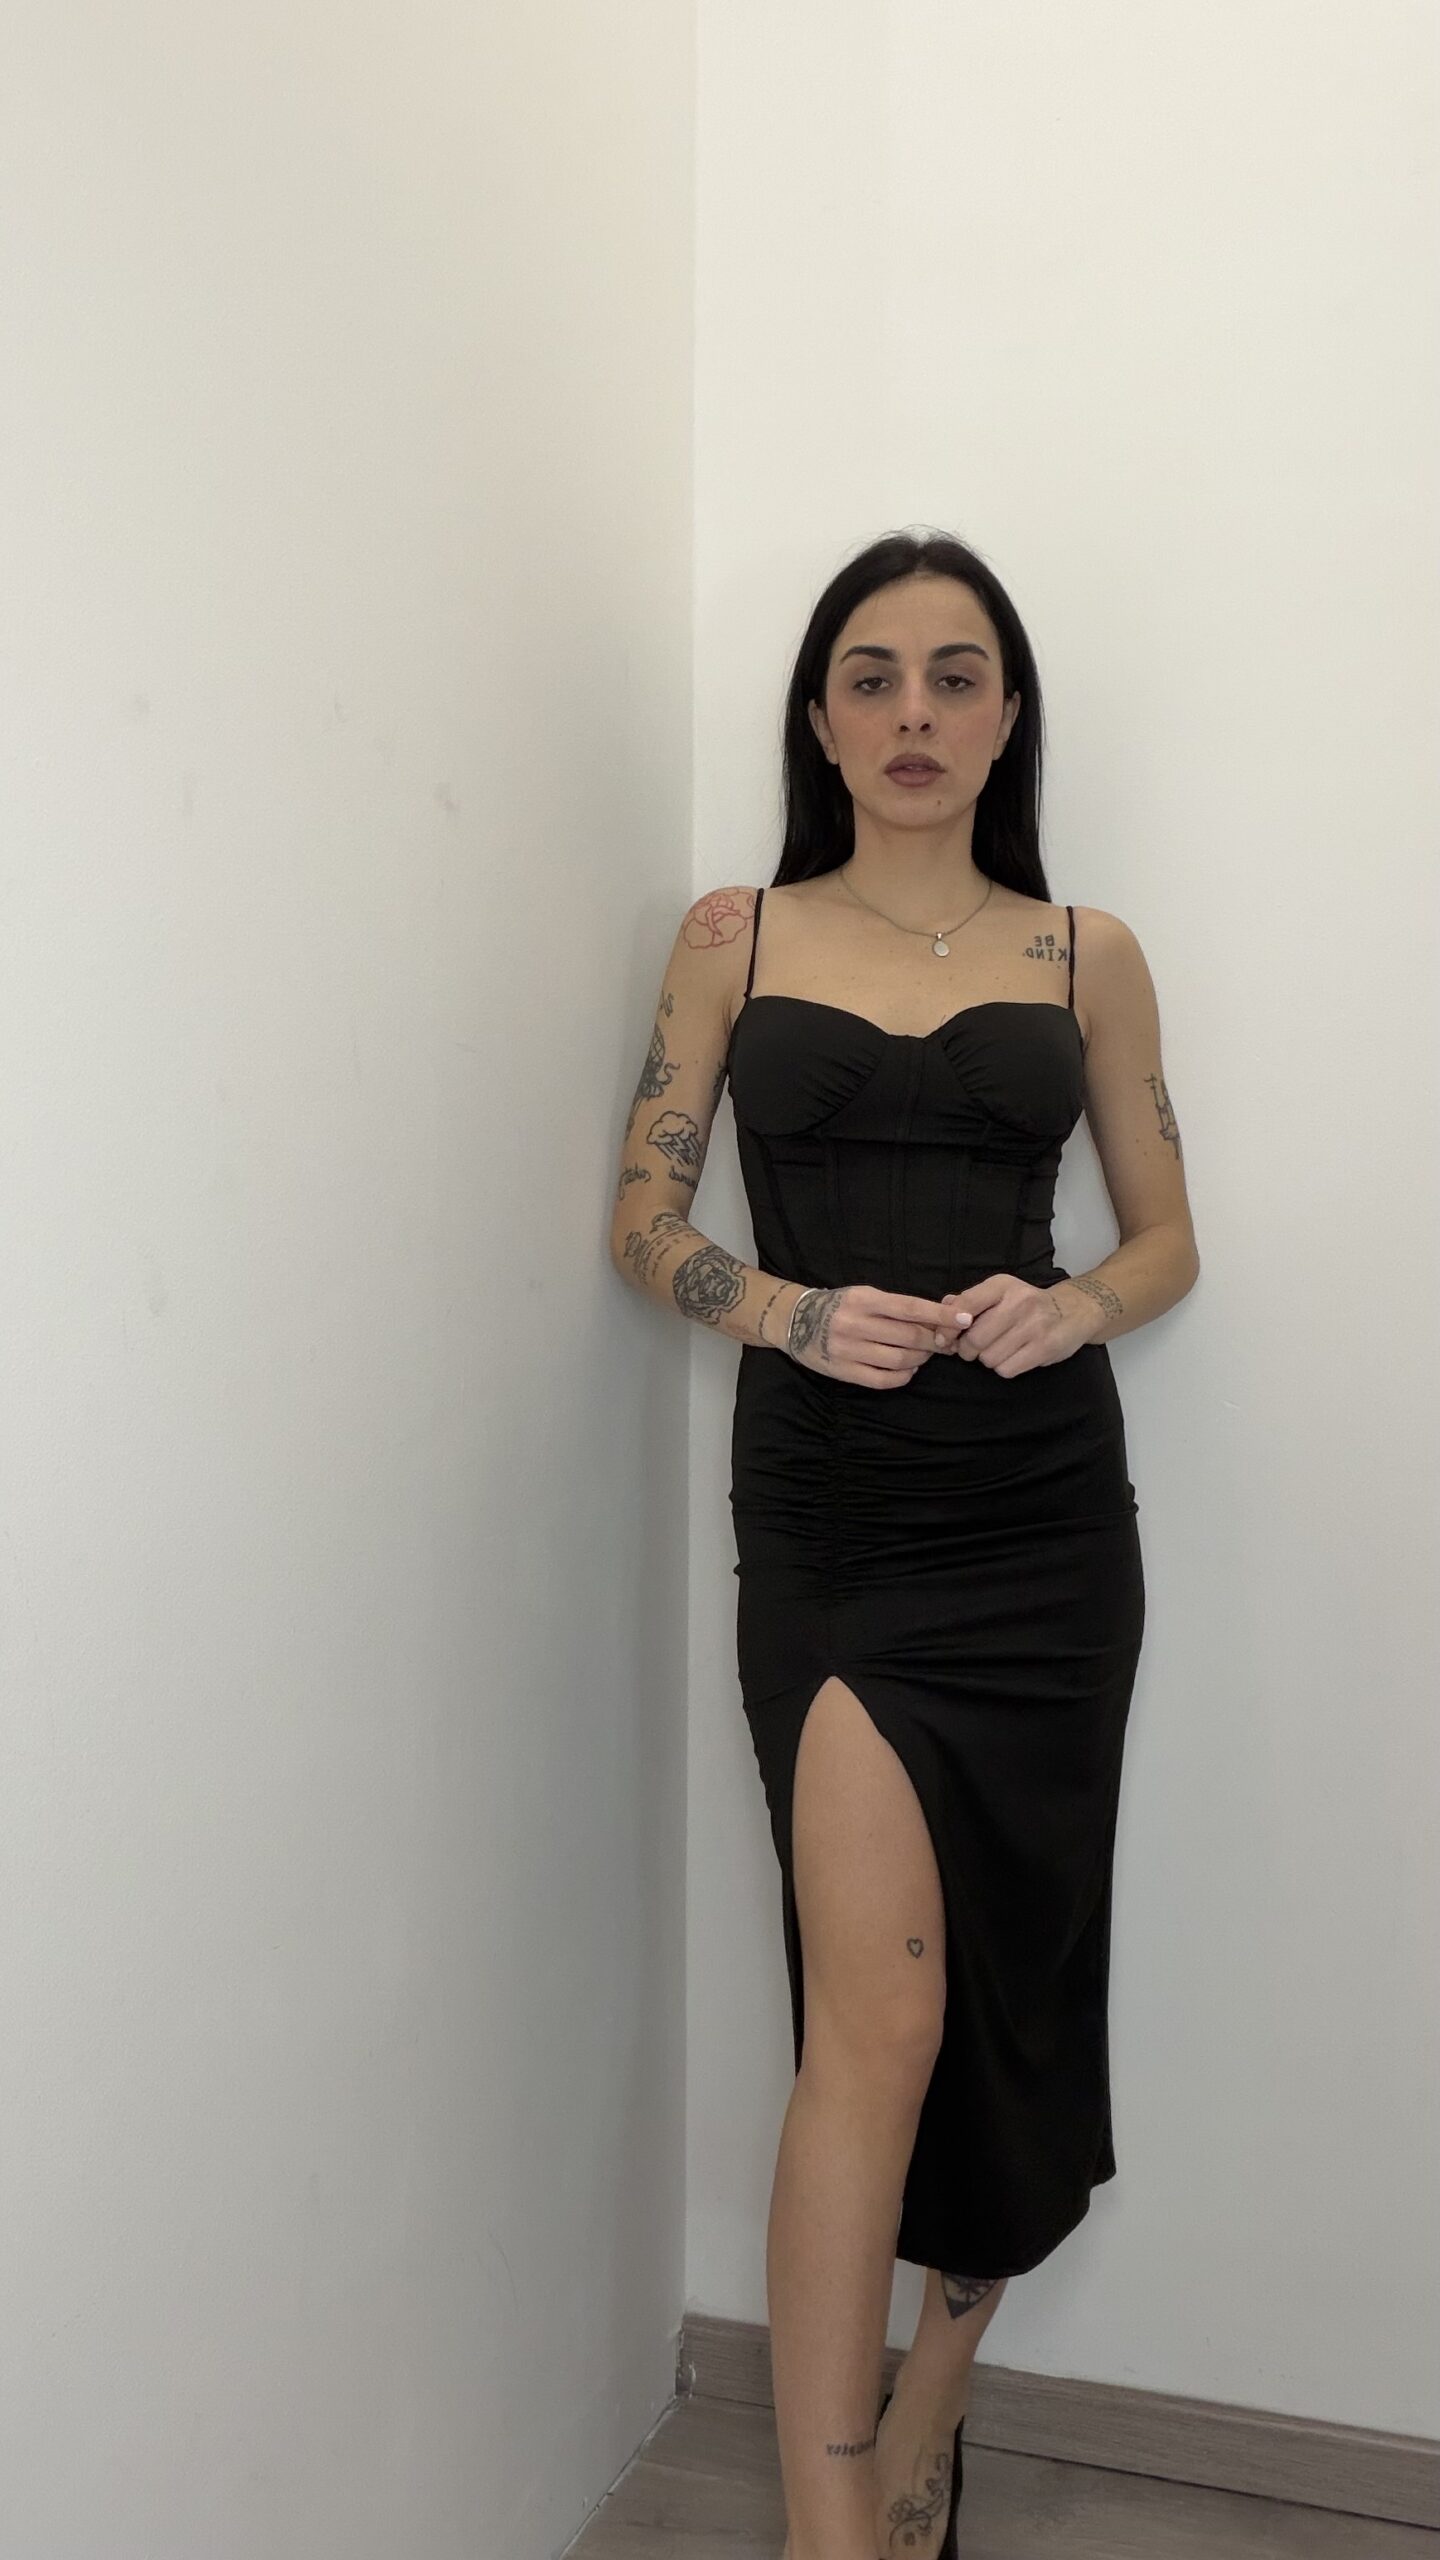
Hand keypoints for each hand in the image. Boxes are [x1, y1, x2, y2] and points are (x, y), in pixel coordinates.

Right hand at [785, 1283, 973, 1388]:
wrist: (795, 1321)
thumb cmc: (841, 1305)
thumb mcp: (866, 1294)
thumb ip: (898, 1306)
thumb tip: (941, 1316)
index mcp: (864, 1299)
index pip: (910, 1308)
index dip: (940, 1315)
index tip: (964, 1319)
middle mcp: (855, 1324)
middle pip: (909, 1337)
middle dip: (935, 1340)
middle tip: (946, 1342)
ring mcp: (848, 1350)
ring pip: (900, 1360)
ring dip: (921, 1359)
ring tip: (923, 1354)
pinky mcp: (843, 1372)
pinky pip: (883, 1380)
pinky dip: (904, 1377)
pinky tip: (908, 1370)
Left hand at [936, 1274, 1095, 1377]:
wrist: (1073, 1311)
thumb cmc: (1027, 1304)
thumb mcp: (1001, 1293)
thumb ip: (971, 1300)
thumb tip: (943, 1306)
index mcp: (1003, 1285)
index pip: (965, 1304)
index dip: (948, 1326)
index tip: (946, 1338)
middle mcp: (1019, 1302)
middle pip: (974, 1339)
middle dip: (967, 1349)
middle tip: (973, 1349)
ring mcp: (1034, 1326)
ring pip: (989, 1358)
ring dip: (988, 1359)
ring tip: (1000, 1349)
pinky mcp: (1045, 1348)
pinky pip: (1006, 1370)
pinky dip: (1004, 1368)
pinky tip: (1013, 1357)